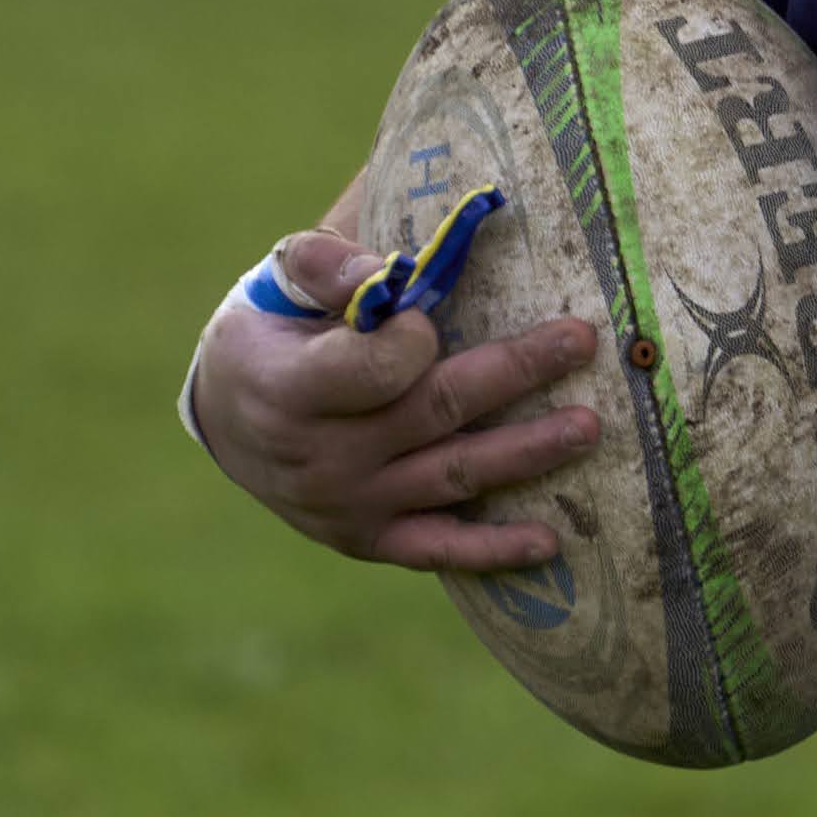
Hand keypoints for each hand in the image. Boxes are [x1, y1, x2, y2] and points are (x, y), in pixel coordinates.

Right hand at [188, 231, 602, 574]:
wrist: (228, 421)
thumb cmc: (269, 333)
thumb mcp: (275, 284)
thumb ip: (325, 265)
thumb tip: (385, 270)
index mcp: (291, 389)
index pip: (368, 368)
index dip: (407, 339)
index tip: (428, 312)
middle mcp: (322, 457)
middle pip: (434, 411)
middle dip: (513, 374)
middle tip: (580, 340)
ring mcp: (349, 505)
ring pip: (453, 476)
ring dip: (527, 453)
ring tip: (589, 427)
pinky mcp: (370, 539)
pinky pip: (438, 550)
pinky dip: (494, 551)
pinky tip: (551, 541)